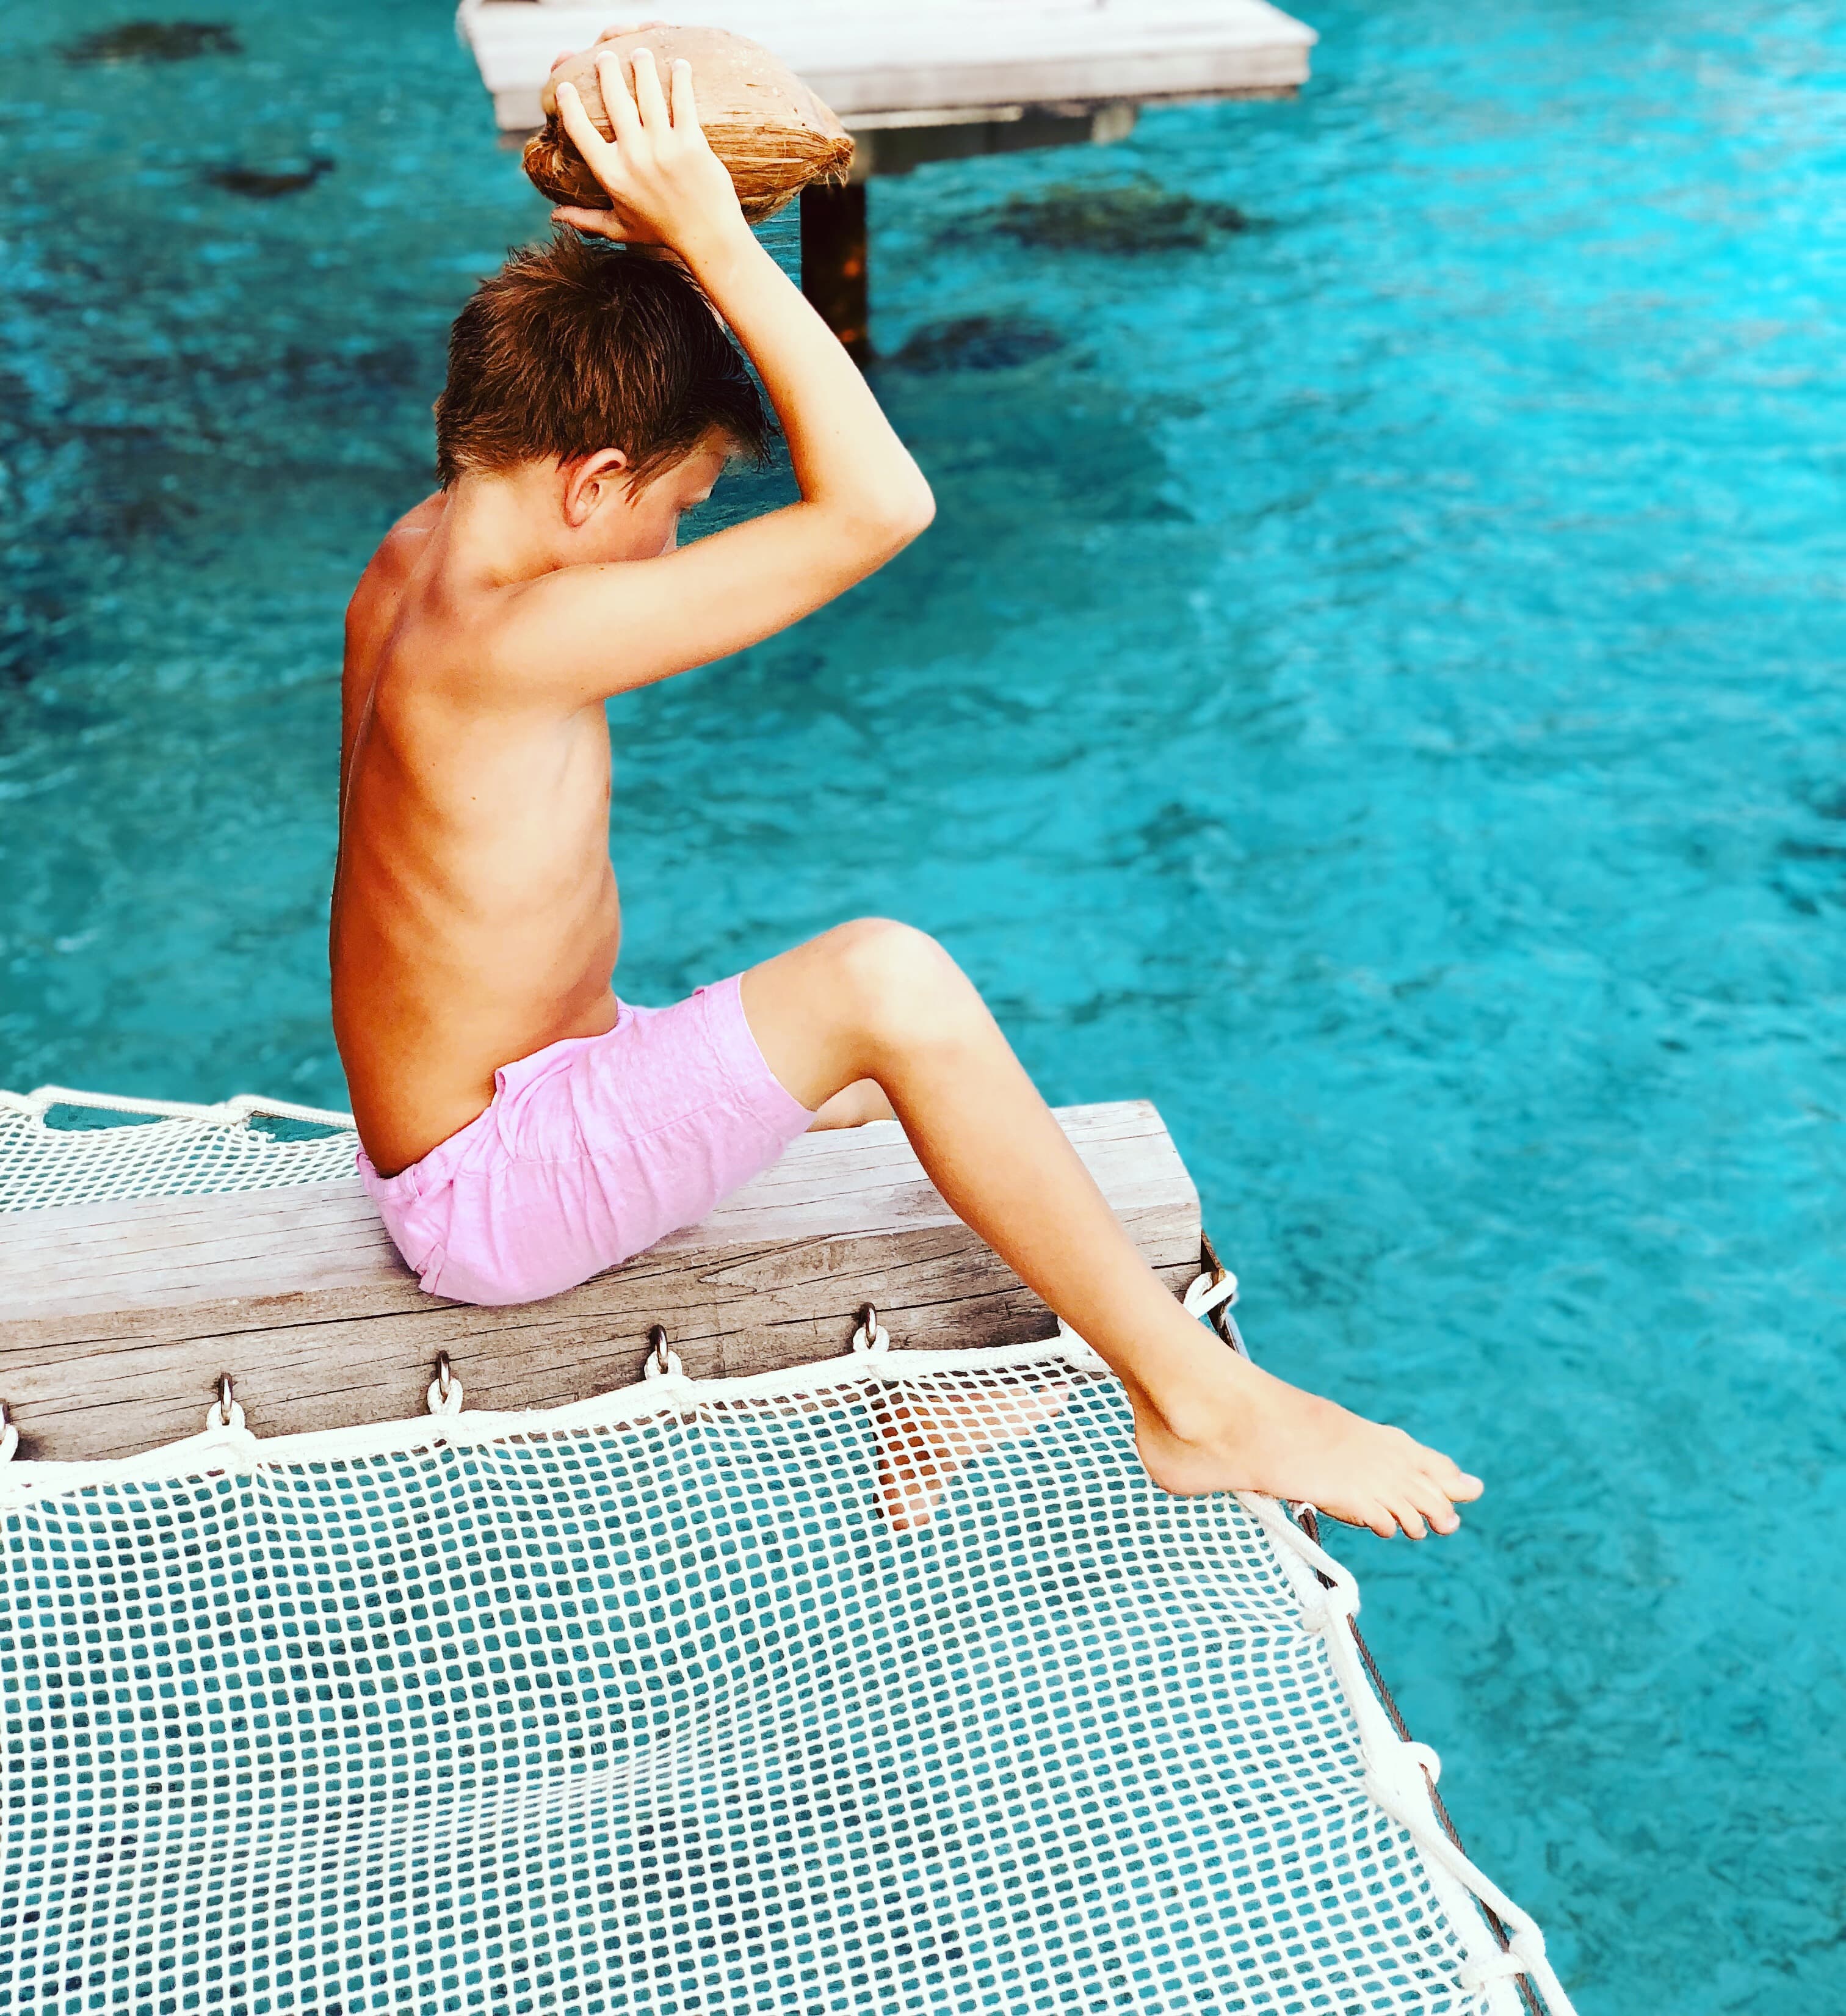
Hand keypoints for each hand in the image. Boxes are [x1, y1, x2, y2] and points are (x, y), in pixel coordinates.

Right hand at [551, 48, 746, 258]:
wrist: (707, 238)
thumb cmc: (662, 232)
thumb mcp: (620, 229)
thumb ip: (586, 220)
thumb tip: (555, 216)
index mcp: (611, 174)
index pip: (580, 131)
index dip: (569, 105)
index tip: (566, 87)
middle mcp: (633, 156)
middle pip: (614, 99)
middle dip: (607, 70)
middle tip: (605, 56)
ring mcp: (662, 146)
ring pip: (648, 91)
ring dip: (642, 65)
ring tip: (639, 53)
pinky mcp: (691, 141)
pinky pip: (683, 100)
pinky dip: (681, 78)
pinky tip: (679, 64)